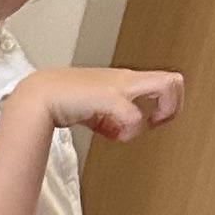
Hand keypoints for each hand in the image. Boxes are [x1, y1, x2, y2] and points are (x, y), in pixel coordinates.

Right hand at [27, 63, 183, 142]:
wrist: (40, 95)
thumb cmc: (63, 100)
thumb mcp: (93, 109)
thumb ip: (110, 119)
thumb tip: (119, 133)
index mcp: (125, 80)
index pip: (166, 80)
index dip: (168, 103)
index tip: (154, 121)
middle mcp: (128, 80)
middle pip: (174, 81)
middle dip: (172, 107)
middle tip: (157, 123)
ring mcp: (120, 87)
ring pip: (166, 86)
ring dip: (161, 112)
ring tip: (141, 127)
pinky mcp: (109, 98)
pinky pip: (134, 114)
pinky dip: (130, 128)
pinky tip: (113, 134)